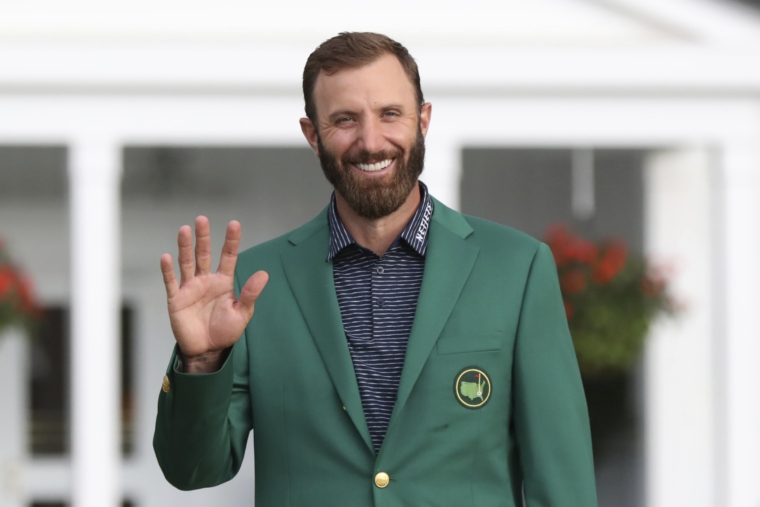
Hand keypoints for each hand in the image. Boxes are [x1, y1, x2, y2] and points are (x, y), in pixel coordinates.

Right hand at [160, 216, 268, 372]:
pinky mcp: (177, 299)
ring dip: (185, 247)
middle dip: (203, 237)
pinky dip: (168, 270)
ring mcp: (190, 288)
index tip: (234, 224)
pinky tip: (166, 257)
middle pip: (204, 254)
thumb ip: (250, 293)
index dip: (231, 241)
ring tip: (185, 229)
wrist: (207, 350)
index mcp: (223, 282)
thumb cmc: (226, 331)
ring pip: (187, 263)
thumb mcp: (242, 313)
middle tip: (202, 219)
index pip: (228, 257)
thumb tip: (264, 274)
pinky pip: (171, 282)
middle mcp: (206, 280)